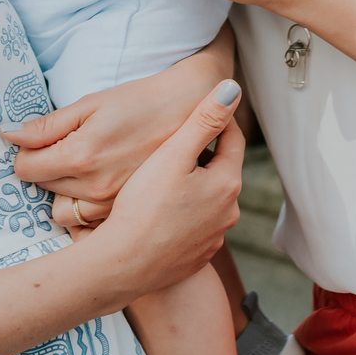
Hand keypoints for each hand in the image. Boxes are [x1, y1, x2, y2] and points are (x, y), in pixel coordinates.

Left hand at [2, 35, 234, 210]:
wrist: (189, 111)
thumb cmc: (138, 102)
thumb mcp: (90, 105)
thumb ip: (47, 125)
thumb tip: (8, 134)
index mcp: (80, 154)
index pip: (26, 169)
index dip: (26, 156)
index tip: (38, 146)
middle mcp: (94, 185)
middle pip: (42, 192)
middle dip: (46, 174)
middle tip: (66, 154)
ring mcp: (112, 204)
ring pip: (64, 213)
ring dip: (66, 195)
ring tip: (85, 172)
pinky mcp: (128, 213)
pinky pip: (90, 224)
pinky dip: (89, 209)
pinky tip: (101, 188)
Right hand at [79, 80, 244, 285]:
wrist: (123, 266)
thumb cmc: (143, 206)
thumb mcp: (172, 154)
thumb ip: (204, 119)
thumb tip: (232, 88)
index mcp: (227, 184)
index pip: (232, 139)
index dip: (215, 119)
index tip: (196, 108)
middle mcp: (228, 214)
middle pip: (220, 169)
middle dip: (203, 152)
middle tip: (175, 138)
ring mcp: (212, 239)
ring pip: (207, 198)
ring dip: (193, 183)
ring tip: (163, 172)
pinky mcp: (195, 257)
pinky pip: (194, 224)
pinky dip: (183, 211)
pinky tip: (158, 207)